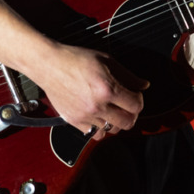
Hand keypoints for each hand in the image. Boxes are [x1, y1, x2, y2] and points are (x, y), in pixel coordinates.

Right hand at [30, 43, 148, 139]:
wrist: (49, 65)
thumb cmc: (76, 59)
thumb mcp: (106, 60)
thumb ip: (128, 75)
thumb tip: (143, 85)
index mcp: (108, 89)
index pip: (136, 105)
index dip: (139, 100)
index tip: (135, 95)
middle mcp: (97, 105)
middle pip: (127, 123)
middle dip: (131, 114)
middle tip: (127, 106)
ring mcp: (85, 116)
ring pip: (111, 130)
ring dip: (115, 121)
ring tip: (112, 110)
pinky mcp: (74, 121)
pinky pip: (94, 134)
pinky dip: (99, 128)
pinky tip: (98, 115)